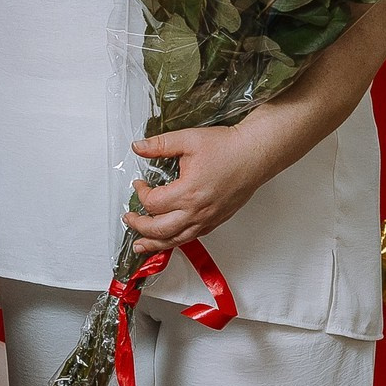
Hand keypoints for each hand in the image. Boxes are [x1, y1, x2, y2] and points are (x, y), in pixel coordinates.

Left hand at [124, 123, 278, 254]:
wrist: (257, 153)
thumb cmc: (228, 147)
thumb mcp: (188, 140)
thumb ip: (159, 145)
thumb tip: (137, 147)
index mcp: (188, 192)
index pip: (153, 203)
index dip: (140, 194)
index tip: (139, 184)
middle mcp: (198, 211)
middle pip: (160, 230)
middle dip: (139, 226)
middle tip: (129, 219)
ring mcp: (209, 218)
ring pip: (177, 240)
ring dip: (155, 244)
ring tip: (141, 246)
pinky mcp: (217, 219)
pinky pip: (193, 237)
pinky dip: (177, 241)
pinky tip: (169, 239)